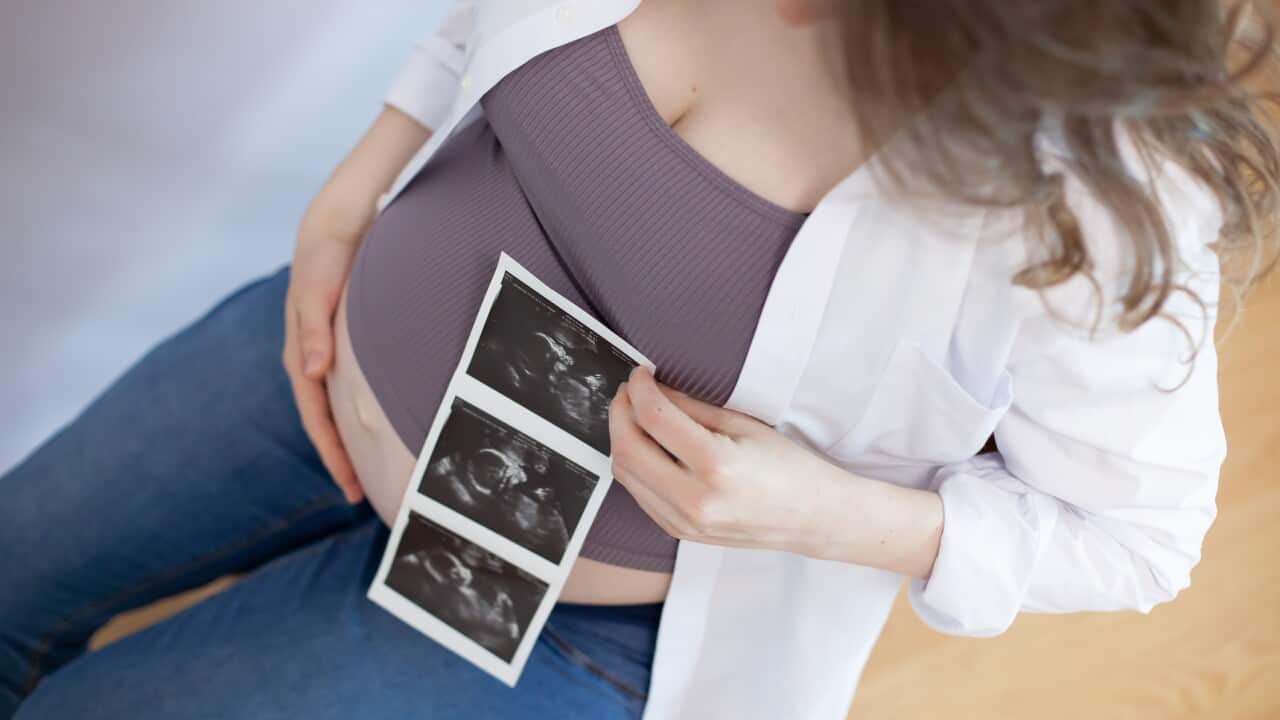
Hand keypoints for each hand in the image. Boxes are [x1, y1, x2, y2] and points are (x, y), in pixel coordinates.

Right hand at [282, 179, 375, 503]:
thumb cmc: (325, 259)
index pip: (315, 418)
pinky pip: (346, 386)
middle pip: (323, 421)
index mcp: (301, 355)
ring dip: (348, 437)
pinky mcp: (340, 341)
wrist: (335, 224)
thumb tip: (311, 373)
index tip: (349, 487)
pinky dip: (356, 409)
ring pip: (334, 406)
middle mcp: (310, 359)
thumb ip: (314, 330)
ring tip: (369, 467)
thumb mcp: (318, 293)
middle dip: (340, 458)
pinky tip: (374, 420)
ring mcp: (324, 351)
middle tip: (362, 494)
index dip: (331, 454)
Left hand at [607, 366, 849, 555]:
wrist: (810, 517)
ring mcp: (683, 522)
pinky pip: (638, 493)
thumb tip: (653, 387)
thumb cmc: (786, 466)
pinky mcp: (678, 532)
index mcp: (715, 466)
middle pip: (627, 449)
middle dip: (619, 413)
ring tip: (636, 415)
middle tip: (630, 392)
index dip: (639, 389)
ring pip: (624, 474)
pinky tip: (649, 446)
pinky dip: (635, 464)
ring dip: (622, 438)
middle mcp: (694, 500)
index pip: (654, 418)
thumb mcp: (743, 424)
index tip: (640, 373)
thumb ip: (692, 406)